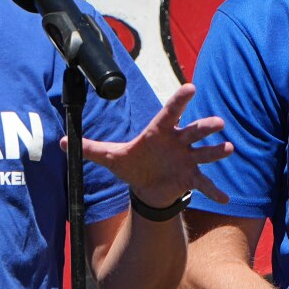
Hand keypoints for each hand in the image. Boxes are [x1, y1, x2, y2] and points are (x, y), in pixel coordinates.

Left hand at [69, 83, 232, 210]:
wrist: (145, 186)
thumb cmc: (132, 164)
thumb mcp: (110, 156)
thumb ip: (90, 147)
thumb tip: (59, 142)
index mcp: (160, 131)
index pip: (170, 112)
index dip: (180, 100)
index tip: (190, 87)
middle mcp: (178, 142)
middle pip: (194, 131)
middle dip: (206, 127)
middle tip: (218, 123)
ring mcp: (187, 159)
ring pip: (205, 153)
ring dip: (217, 151)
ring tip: (229, 148)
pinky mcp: (191, 178)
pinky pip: (205, 184)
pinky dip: (215, 192)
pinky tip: (225, 200)